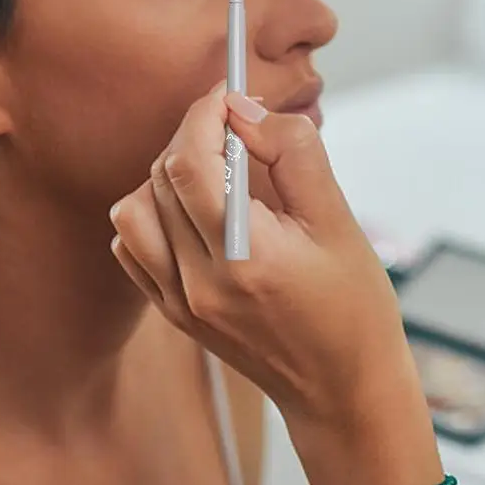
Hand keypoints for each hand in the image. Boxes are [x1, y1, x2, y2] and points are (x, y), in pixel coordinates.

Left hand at [109, 81, 443, 484]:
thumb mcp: (339, 221)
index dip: (203, 114)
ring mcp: (178, 300)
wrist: (341, 389)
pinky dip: (150, 214)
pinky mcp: (171, 311)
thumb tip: (245, 113)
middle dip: (192, 135)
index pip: (192, 161)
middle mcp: (199, 281)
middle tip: (230, 128)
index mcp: (245, 257)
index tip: (225, 95)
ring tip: (210, 175)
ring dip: (166, 175)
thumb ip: (293, 155)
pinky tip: (189, 213)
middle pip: (162, 176)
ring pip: (134, 208)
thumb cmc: (352, 308)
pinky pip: (131, 245)